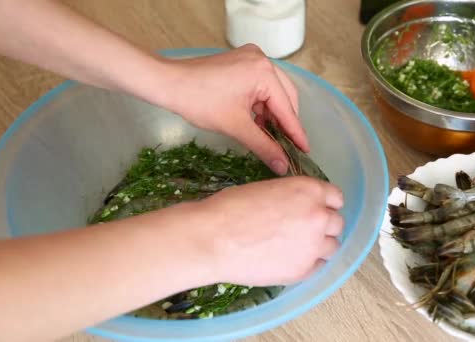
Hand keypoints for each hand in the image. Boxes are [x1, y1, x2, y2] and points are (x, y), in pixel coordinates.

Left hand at [150, 44, 307, 175]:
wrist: (169, 83)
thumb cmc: (199, 101)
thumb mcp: (236, 126)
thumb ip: (264, 146)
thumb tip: (282, 166)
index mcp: (264, 72)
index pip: (287, 108)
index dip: (296, 133)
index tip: (305, 150)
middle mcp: (262, 60)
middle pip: (286, 97)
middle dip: (286, 123)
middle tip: (288, 147)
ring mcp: (252, 58)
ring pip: (274, 92)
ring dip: (273, 114)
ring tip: (270, 136)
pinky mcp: (242, 62)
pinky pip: (262, 86)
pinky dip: (262, 104)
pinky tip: (257, 121)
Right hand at [171, 176, 343, 286]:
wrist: (214, 239)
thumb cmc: (231, 208)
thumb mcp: (268, 189)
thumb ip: (293, 197)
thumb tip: (298, 207)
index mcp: (309, 190)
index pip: (336, 197)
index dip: (325, 203)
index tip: (317, 209)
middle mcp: (318, 216)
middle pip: (337, 223)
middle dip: (324, 225)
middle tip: (305, 229)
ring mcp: (313, 246)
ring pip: (332, 247)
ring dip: (319, 246)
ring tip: (298, 247)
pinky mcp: (303, 270)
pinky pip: (319, 267)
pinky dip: (309, 263)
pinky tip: (290, 259)